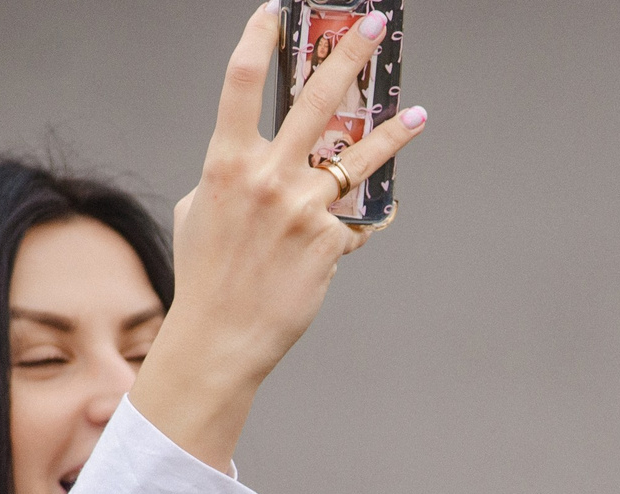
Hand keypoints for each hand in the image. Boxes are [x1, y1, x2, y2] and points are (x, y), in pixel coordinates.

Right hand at [129, 3, 427, 470]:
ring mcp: (303, 208)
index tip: (277, 11)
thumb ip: (231, 174)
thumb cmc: (207, 273)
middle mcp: (268, 178)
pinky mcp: (330, 241)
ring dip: (392, 133)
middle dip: (348, 56)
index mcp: (226, 162)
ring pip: (357, 159)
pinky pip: (353, 220)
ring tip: (417, 113)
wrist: (222, 334)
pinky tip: (358, 226)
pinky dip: (356, 222)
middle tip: (373, 25)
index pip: (241, 84)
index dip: (258, 39)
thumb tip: (259, 159)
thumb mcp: (202, 209)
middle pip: (316, 101)